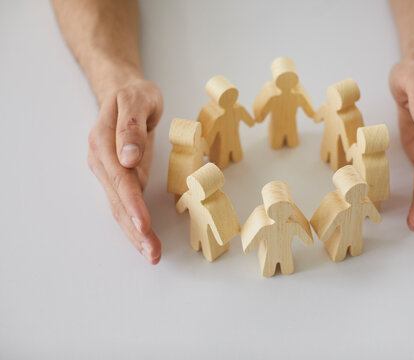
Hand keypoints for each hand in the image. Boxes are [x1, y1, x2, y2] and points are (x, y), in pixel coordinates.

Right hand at [87, 78, 163, 263]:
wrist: (123, 91)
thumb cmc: (134, 94)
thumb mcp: (137, 99)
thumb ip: (130, 126)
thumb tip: (127, 158)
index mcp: (104, 141)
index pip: (119, 178)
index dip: (132, 203)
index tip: (143, 225)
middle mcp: (101, 160)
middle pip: (118, 200)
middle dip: (135, 229)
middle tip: (152, 253)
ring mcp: (107, 171)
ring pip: (120, 207)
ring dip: (135, 233)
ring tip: (151, 254)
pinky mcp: (117, 177)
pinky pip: (125, 203)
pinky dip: (134, 223)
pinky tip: (144, 239)